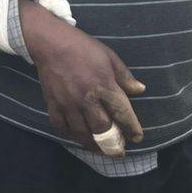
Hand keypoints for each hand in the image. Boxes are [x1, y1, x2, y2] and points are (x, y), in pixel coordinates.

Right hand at [19, 0, 144, 153]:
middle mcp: (87, 98)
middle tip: (119, 149)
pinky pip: (61, 127)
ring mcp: (68, 103)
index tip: (137, 137)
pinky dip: (71, 136)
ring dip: (93, 145)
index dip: (132, 128)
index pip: (122, 113)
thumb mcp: (109, 56)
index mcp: (104, 85)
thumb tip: (140, 90)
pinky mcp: (53, 104)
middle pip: (103, 129)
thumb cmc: (83, 47)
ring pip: (82, 133)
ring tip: (101, 150)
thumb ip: (124, 76)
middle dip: (113, 142)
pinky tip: (78, 137)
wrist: (51, 42)